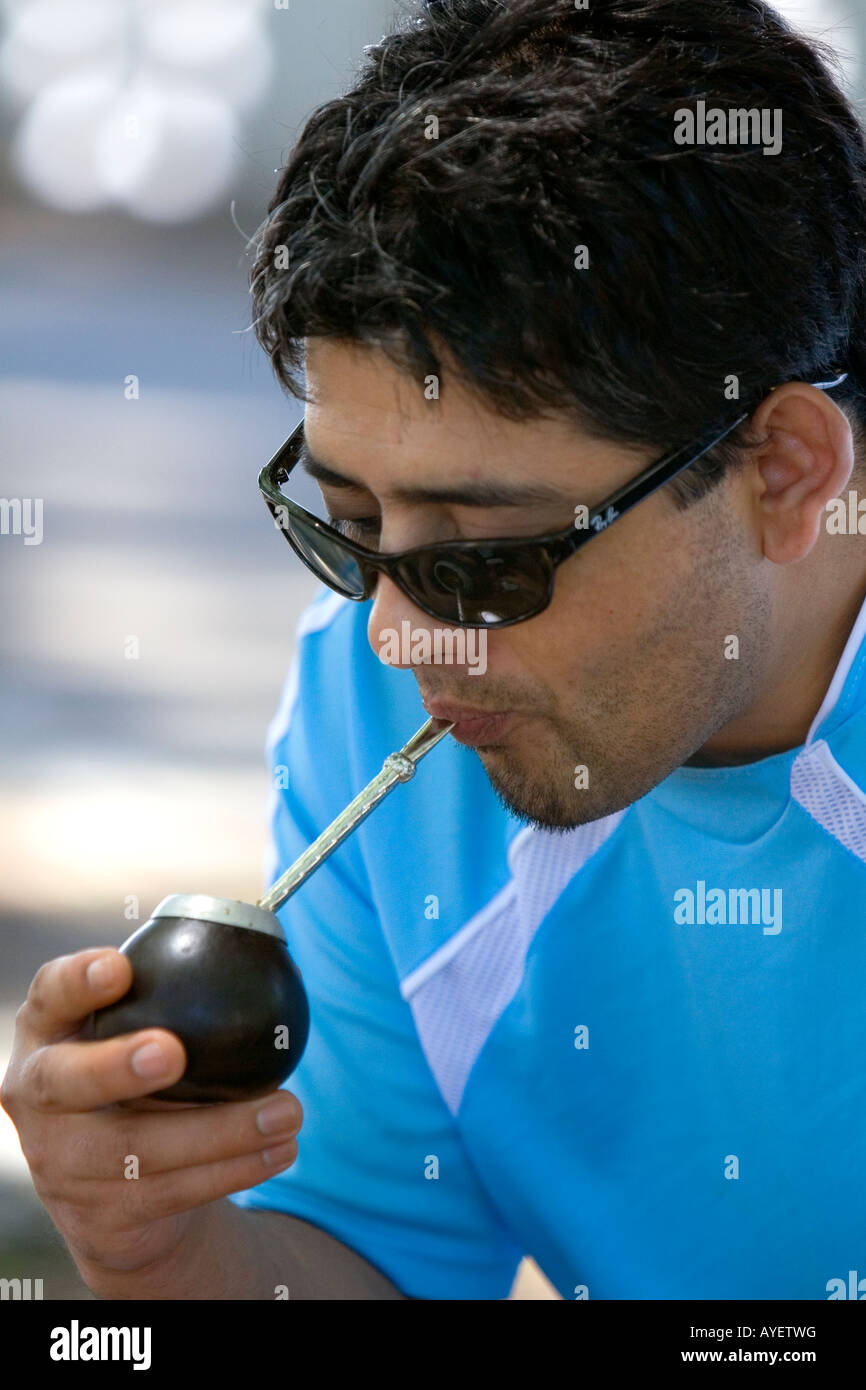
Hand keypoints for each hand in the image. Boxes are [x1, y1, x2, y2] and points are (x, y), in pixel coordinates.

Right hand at [0, 947, 302, 1278]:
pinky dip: (235, 1169)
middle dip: (116, 1066)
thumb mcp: (143, 1035)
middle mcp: (40, 1096)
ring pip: (138, 1149)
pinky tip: (280, 1149)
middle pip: (65, 1081)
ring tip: (288, 1111)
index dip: (77, 981)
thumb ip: (184, 999)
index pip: (50, 996)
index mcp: (49, 1032)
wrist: (119, 1199)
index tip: (119, 966)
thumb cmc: (141, 1086)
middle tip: (172, 1052)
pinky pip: (174, 1191)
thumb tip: (282, 955)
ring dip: (222, 1131)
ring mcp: (62, 1162)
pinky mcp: (100, 1216)